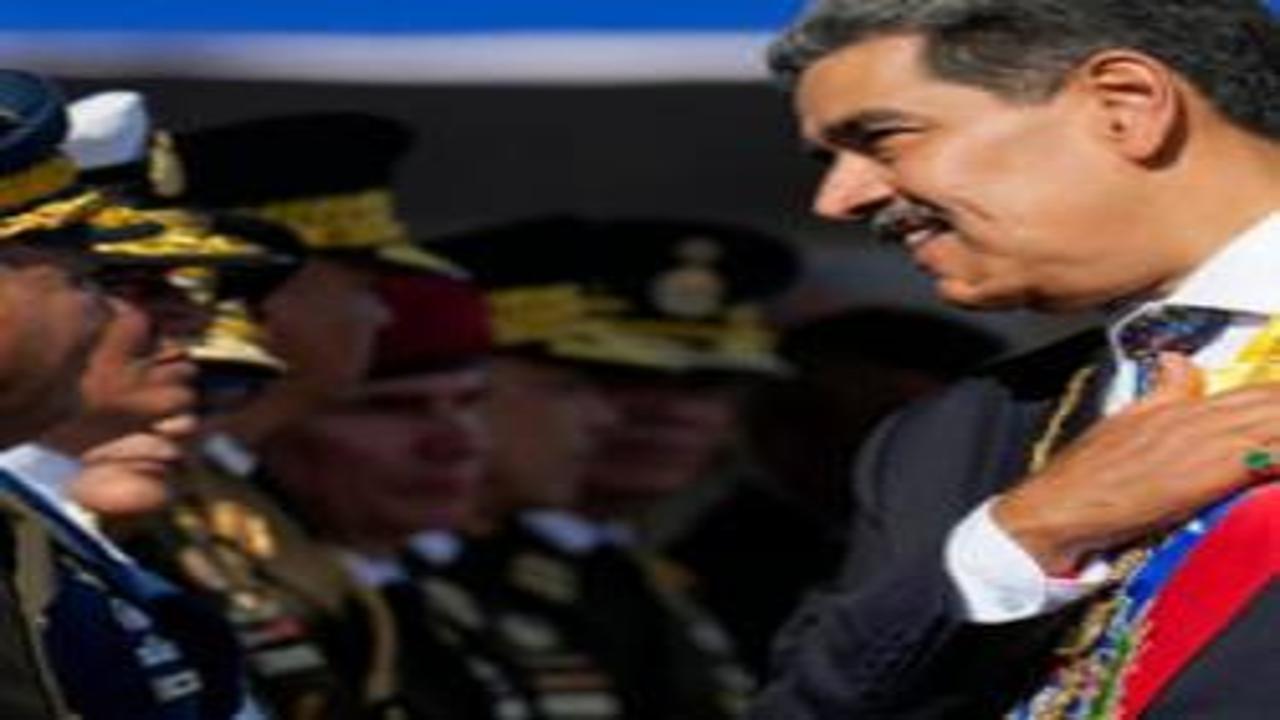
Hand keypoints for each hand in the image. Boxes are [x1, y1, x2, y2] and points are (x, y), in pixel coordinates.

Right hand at [992, 353, 1279, 574]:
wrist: (1057, 509)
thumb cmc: (1086, 476)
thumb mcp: (1124, 421)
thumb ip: (1164, 392)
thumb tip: (1184, 361)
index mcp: (1180, 405)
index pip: (1257, 390)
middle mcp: (1196, 419)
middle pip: (1273, 401)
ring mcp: (1201, 444)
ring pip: (1272, 421)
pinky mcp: (1204, 474)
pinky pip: (1264, 454)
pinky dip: (1279, 450)